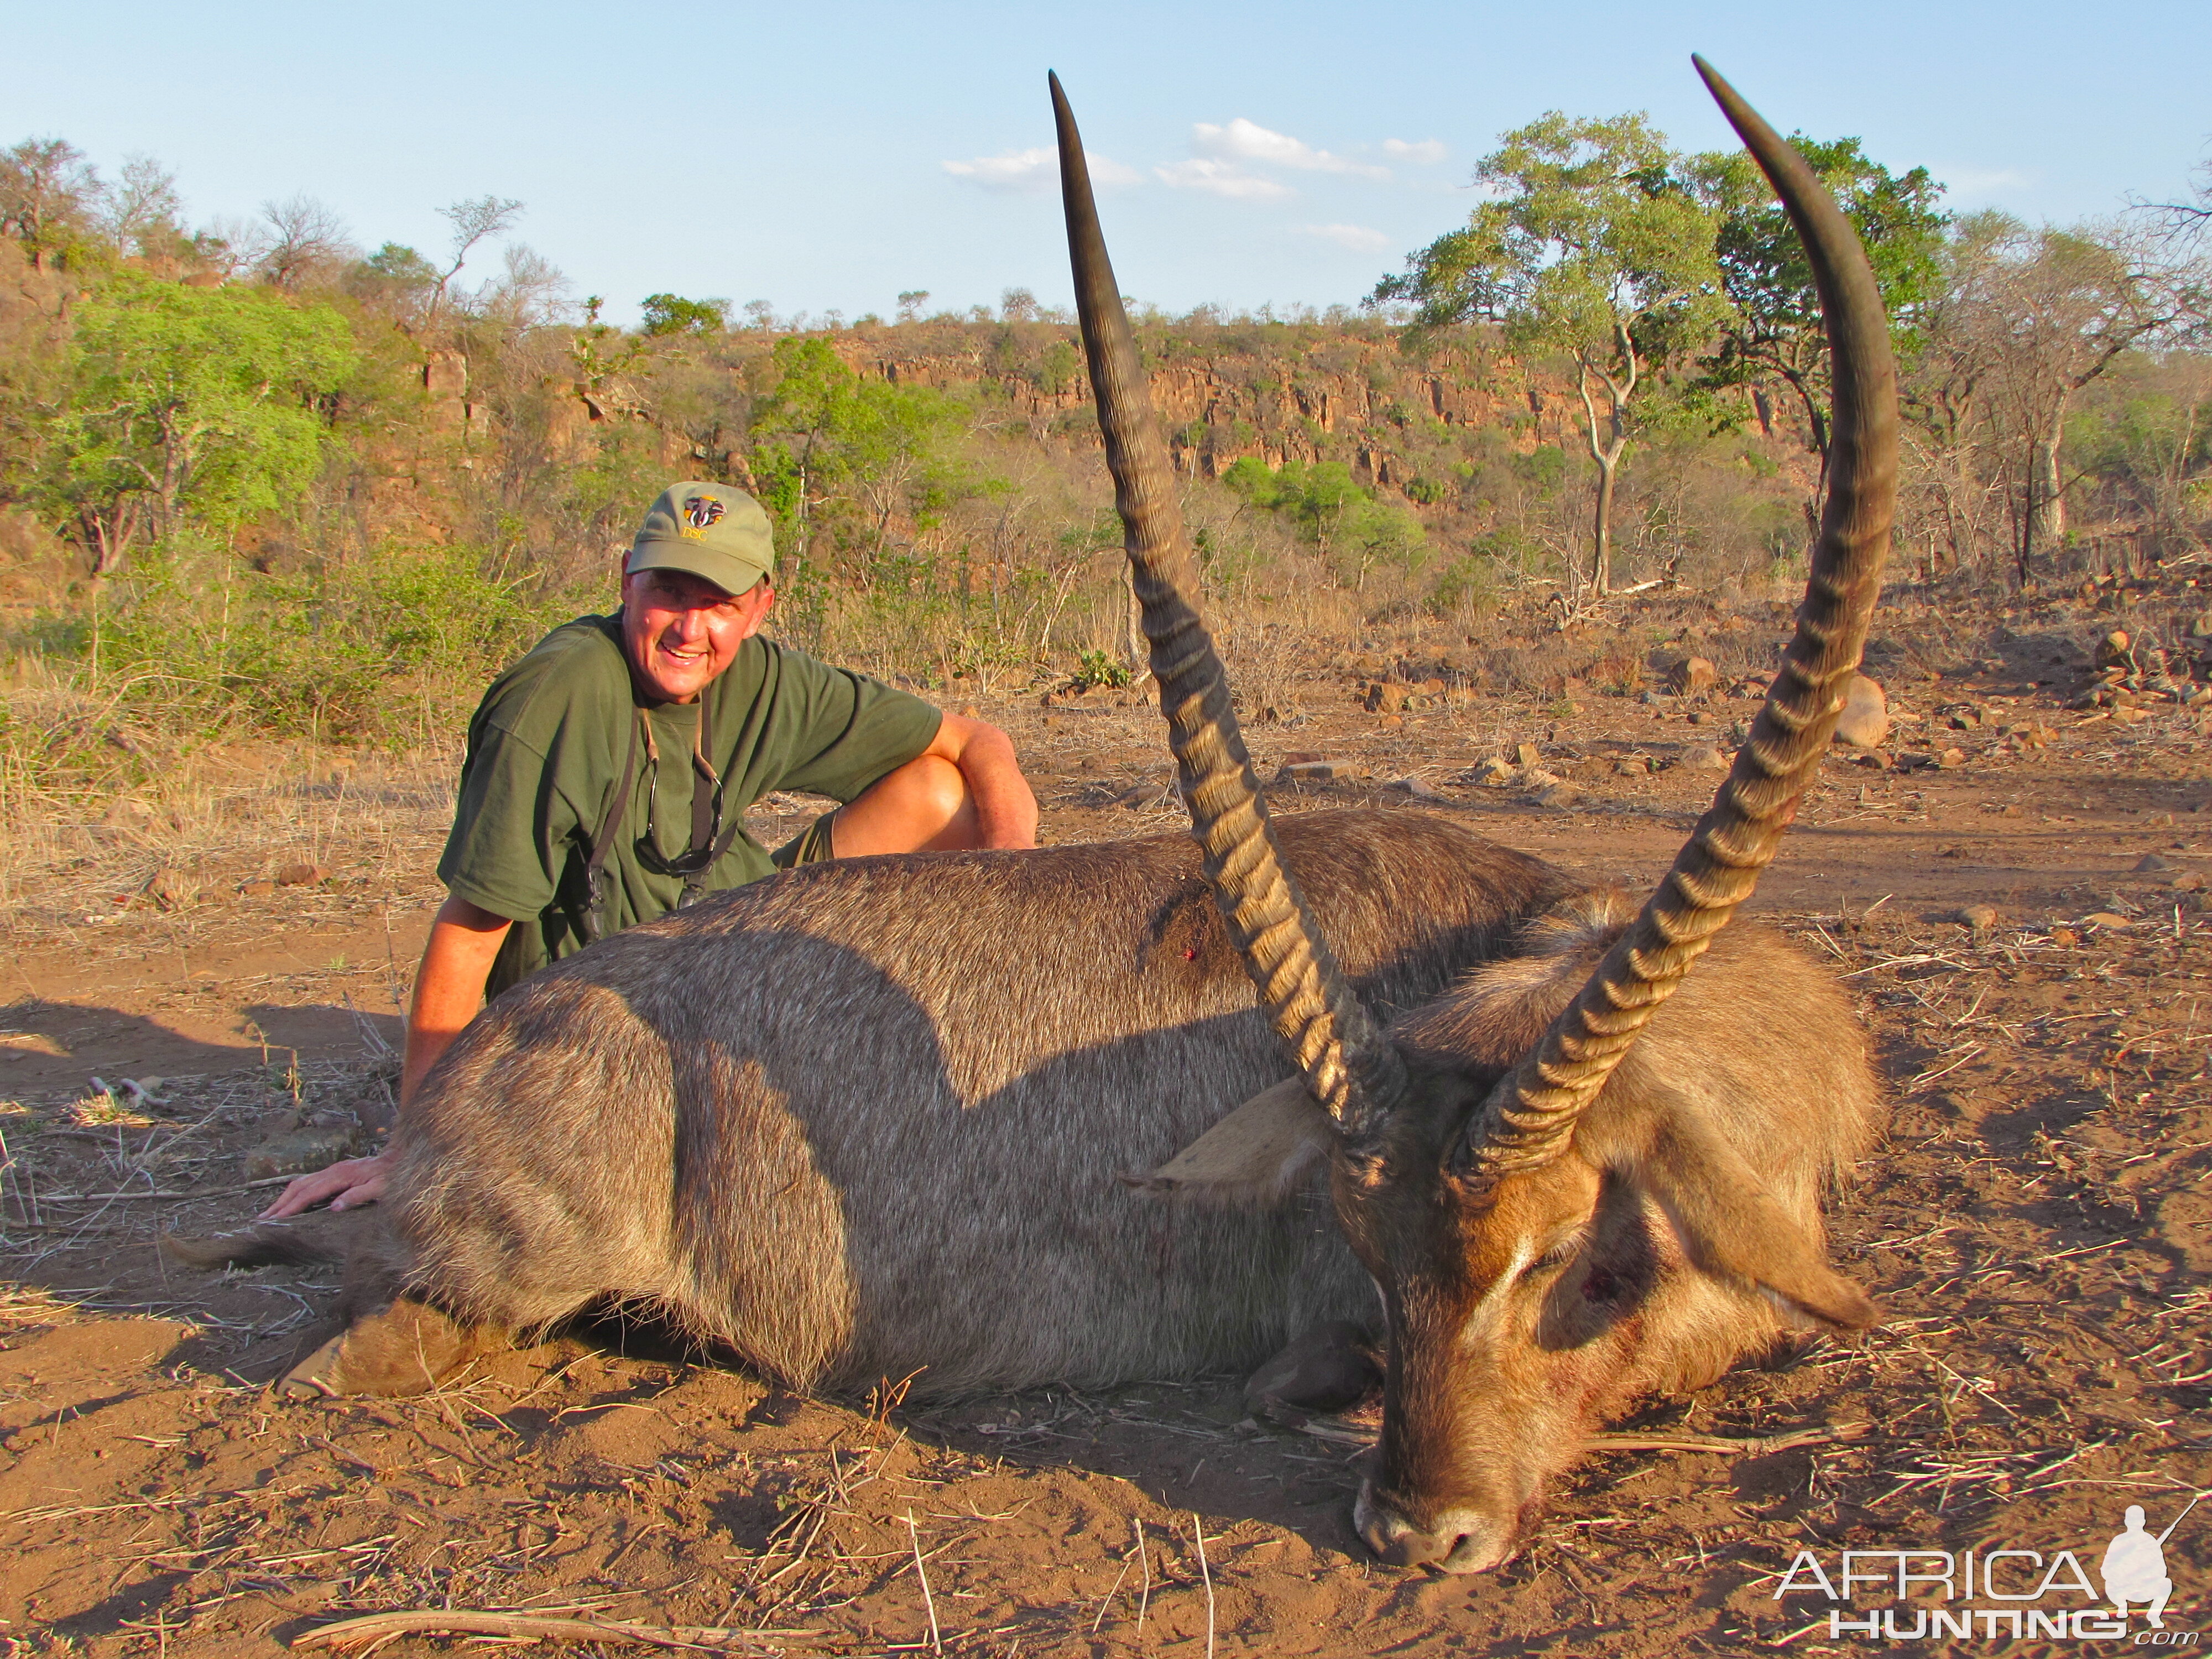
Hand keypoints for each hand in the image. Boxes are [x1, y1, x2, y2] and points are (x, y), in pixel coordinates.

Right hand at [259, 1151, 390, 1218]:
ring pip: (301, 1183)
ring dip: (284, 1198)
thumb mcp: (380, 1188)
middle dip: (279, 1203)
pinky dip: (295, 1193)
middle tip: (262, 1219)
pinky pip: (309, 1182)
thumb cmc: (391, 1176)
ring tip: (270, 1213)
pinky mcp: (334, 1172)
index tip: (276, 1219)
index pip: (309, 1194)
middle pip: (298, 1187)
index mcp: (340, 1176)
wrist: (398, 1158)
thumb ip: (357, 1196)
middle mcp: (332, 1171)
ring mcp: (332, 1170)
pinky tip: (290, 1202)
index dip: (291, 1207)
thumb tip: (334, 1208)